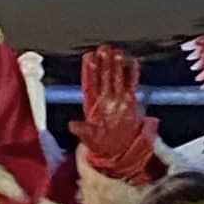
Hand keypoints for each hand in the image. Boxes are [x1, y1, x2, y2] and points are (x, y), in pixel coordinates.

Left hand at [71, 45, 157, 181]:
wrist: (118, 154)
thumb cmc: (101, 146)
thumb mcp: (89, 139)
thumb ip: (81, 130)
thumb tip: (71, 125)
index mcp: (92, 106)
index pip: (91, 84)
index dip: (90, 71)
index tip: (90, 58)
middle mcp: (105, 100)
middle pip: (105, 78)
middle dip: (105, 64)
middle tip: (105, 49)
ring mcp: (117, 100)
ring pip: (117, 79)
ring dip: (117, 66)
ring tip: (117, 52)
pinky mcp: (130, 103)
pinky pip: (131, 86)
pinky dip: (132, 75)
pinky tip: (132, 63)